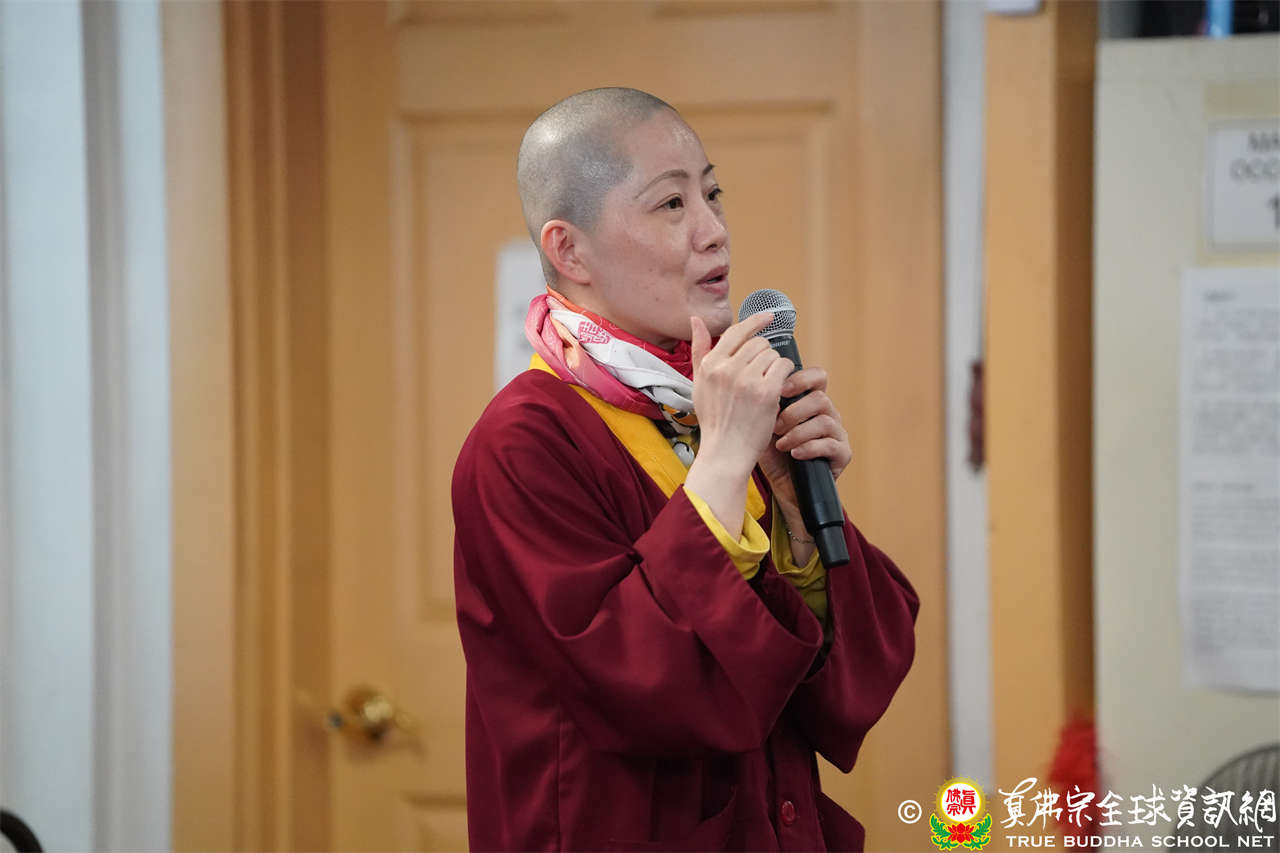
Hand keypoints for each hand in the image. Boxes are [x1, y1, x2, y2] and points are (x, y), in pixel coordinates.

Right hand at [682, 313, 793, 533]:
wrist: (725, 452)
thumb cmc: (714, 420)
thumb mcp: (699, 383)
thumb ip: (699, 350)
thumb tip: (696, 320)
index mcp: (710, 365)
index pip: (737, 332)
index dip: (755, 322)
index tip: (769, 316)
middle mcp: (726, 369)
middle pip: (758, 343)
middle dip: (765, 355)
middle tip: (762, 375)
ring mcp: (746, 380)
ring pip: (772, 355)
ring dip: (775, 366)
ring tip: (768, 384)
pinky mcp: (765, 392)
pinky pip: (784, 367)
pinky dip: (786, 374)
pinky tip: (780, 386)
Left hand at [757, 366, 851, 509]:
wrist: (783, 487)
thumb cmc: (773, 454)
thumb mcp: (763, 427)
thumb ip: (764, 408)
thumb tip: (761, 389)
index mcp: (811, 402)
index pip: (817, 377)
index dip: (802, 378)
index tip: (781, 388)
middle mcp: (828, 414)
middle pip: (820, 399)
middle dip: (794, 412)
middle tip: (775, 426)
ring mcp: (837, 434)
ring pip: (825, 422)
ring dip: (799, 432)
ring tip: (782, 444)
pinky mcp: (842, 454)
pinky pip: (830, 445)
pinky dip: (809, 448)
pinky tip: (795, 454)